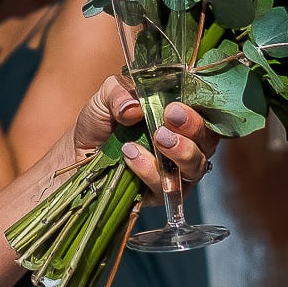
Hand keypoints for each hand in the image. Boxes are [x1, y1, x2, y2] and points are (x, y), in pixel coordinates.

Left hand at [72, 74, 216, 197]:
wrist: (79, 152)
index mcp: (181, 116)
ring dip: (180, 151)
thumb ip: (120, 93)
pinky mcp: (160, 193)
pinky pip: (167, 187)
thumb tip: (134, 107)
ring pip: (195, 166)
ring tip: (155, 138)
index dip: (198, 110)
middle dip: (193, 129)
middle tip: (170, 118)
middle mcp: (186, 143)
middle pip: (208, 141)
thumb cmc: (102, 120)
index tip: (175, 106)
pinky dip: (150, 170)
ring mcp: (176, 171)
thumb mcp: (107, 95)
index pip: (206, 112)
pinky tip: (131, 156)